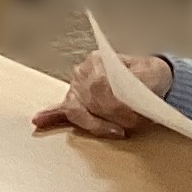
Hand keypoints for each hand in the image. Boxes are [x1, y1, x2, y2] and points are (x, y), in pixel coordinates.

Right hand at [29, 51, 172, 138]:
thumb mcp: (151, 75)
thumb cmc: (151, 76)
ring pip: (76, 111)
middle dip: (111, 118)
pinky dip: (50, 116)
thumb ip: (137, 87)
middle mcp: (83, 73)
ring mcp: (76, 87)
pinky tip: (39, 120)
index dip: (116, 106)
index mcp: (99, 61)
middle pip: (89, 102)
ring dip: (96, 124)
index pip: (100, 87)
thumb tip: (123, 104)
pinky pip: (60, 110)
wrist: (152, 77)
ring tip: (114, 130)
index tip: (132, 118)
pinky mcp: (75, 101)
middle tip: (131, 125)